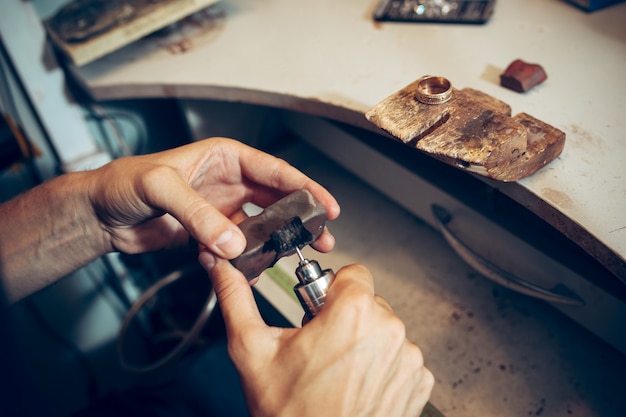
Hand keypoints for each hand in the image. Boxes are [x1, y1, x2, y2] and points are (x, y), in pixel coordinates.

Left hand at [90, 137, 339, 260]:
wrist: (99, 215)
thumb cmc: (122, 184)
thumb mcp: (160, 187)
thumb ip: (198, 214)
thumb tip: (234, 243)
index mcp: (225, 157)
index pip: (274, 170)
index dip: (304, 187)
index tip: (325, 205)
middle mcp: (229, 182)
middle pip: (276, 199)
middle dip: (301, 217)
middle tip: (322, 236)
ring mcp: (222, 209)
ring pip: (262, 225)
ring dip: (280, 240)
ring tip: (299, 254)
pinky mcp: (211, 234)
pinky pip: (240, 246)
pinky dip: (249, 258)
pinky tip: (256, 267)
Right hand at [202, 257, 433, 416]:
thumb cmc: (290, 413)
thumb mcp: (252, 350)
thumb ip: (235, 298)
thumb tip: (220, 267)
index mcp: (353, 312)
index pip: (353, 272)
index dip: (331, 289)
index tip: (319, 311)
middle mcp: (388, 330)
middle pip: (368, 301)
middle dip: (345, 317)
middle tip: (321, 346)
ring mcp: (408, 358)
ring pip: (384, 329)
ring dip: (365, 342)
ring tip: (338, 370)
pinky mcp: (418, 382)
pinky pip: (400, 357)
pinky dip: (382, 367)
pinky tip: (357, 385)